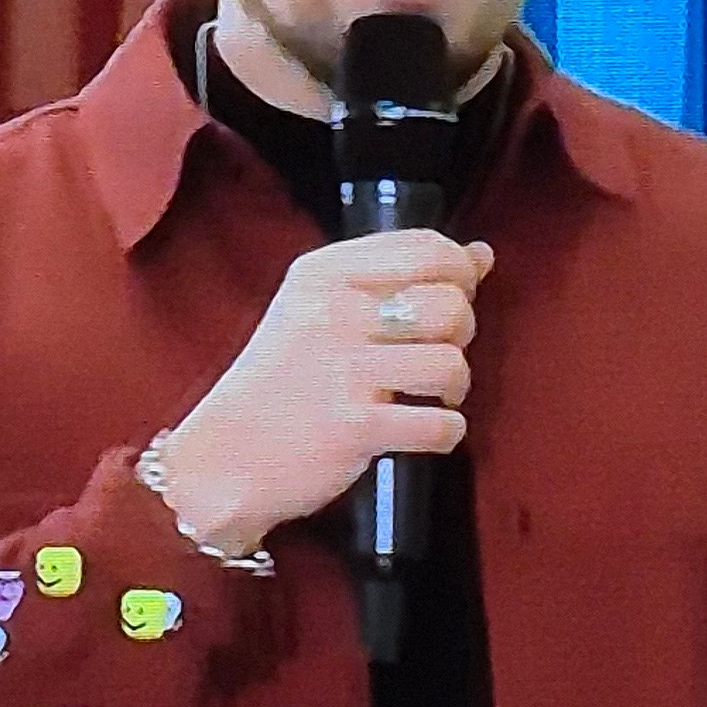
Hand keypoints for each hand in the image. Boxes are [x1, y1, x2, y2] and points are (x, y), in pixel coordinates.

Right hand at [149, 230, 494, 552]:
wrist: (225, 459)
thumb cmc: (281, 382)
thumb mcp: (319, 309)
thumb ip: (397, 277)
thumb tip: (481, 254)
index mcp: (324, 273)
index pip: (427, 247)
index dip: (459, 274)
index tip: (450, 298)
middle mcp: (334, 312)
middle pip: (449, 302)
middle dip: (461, 333)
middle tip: (435, 354)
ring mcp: (344, 370)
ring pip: (451, 363)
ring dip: (456, 387)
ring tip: (432, 397)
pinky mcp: (355, 426)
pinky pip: (440, 425)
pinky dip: (445, 433)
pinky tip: (423, 431)